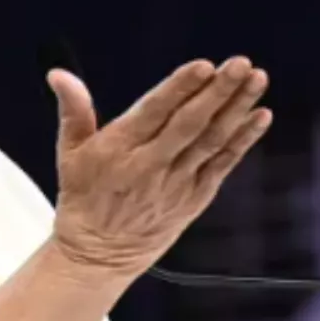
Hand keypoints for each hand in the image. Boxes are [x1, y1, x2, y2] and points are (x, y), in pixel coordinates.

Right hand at [47, 57, 271, 277]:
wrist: (99, 256)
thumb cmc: (83, 198)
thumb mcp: (69, 153)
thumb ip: (73, 109)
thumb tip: (59, 74)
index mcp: (119, 150)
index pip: (154, 112)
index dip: (180, 88)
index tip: (204, 66)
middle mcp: (151, 166)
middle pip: (191, 124)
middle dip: (218, 92)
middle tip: (241, 63)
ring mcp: (177, 184)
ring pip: (212, 141)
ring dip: (238, 108)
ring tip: (257, 79)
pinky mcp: (195, 198)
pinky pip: (223, 164)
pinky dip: (243, 140)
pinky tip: (260, 115)